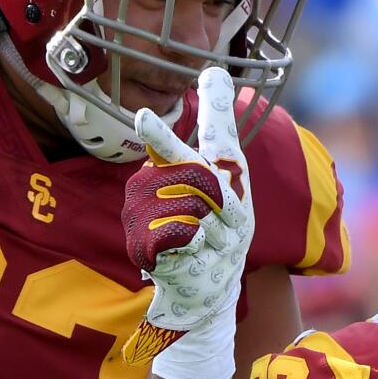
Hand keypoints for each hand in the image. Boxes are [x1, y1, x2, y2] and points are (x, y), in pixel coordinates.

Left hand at [120, 67, 254, 378]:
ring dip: (149, 217)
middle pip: (191, 170)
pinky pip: (162, 241)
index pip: (225, 139)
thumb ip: (177, 164)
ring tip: (161, 237)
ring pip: (167, 206)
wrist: (204, 306)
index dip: (218, 107)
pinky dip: (152, 247)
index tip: (212, 72)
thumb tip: (146, 114)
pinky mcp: (202, 267)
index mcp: (232, 187)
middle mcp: (235, 209)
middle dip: (164, 142)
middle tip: (141, 117)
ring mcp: (222, 240)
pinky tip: (165, 260)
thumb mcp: (199, 203)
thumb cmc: (200, 243)